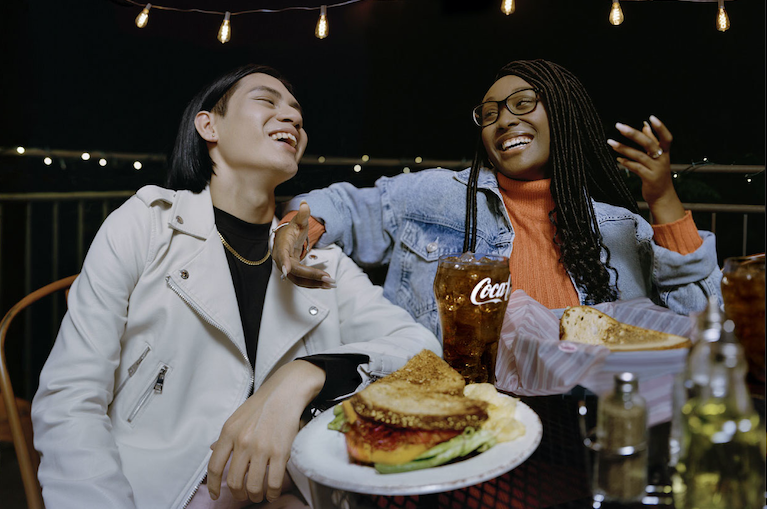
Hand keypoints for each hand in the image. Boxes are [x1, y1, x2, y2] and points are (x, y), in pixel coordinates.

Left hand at [207, 360, 325, 502]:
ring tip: (258, 495)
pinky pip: (274, 482)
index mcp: (229, 432)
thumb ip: (225, 436)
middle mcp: (242, 442)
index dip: (214, 486)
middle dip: (238, 494)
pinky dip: (273, 493)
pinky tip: (273, 492)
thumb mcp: (237, 417)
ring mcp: (261, 448)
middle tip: (243, 495)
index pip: (214, 466)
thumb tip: (213, 449)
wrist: (287, 390)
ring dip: (255, 496)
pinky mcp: (280, 452)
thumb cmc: (263, 404)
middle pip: (234, 481)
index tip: (217, 495)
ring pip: (253, 486)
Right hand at [273, 201, 335, 288]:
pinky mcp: (293, 273)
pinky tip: (325, 284)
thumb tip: (305, 204)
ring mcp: (287, 268)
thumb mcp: (298, 221)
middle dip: (312, 275)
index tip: (287, 270)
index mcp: (283, 245)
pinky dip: (314, 284)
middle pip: (295, 271)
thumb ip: (303, 214)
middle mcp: (282, 259)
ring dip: (315, 283)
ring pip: (299, 279)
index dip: (285, 262)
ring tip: (330, 283)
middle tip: (328, 278)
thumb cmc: (292, 230)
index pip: (283, 254)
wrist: (286, 239)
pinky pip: (302, 281)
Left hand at [607, 115, 684, 223]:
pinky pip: (636, 168)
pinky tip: (617, 159)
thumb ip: (652, 141)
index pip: (666, 137)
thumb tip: (645, 125)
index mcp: (665, 152)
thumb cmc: (657, 174)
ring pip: (639, 155)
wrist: (663, 196)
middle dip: (633, 134)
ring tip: (610, 142)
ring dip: (623, 148)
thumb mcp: (657, 157)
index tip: (650, 117)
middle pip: (649, 144)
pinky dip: (626, 163)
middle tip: (619, 126)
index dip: (660, 128)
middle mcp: (662, 159)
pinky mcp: (649, 178)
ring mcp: (656, 169)